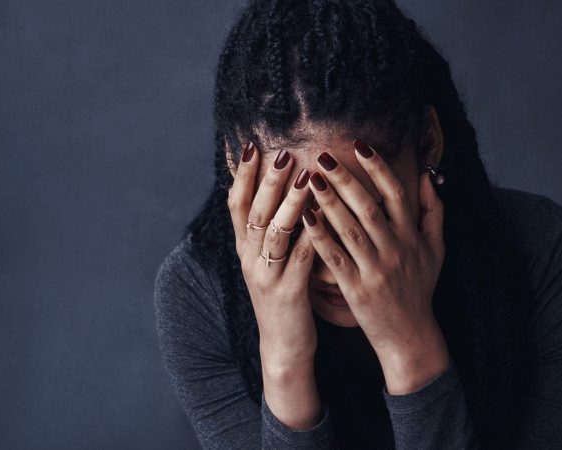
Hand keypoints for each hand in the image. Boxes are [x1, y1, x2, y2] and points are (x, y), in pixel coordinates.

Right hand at [227, 142, 323, 428]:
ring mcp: (267, 276)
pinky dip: (312, 234)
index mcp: (245, 249)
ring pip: (274, 232)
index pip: (236, 204)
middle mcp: (250, 259)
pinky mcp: (288, 292)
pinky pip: (300, 258)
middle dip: (268, 180)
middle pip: (255, 212)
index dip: (243, 175)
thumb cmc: (282, 295)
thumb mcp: (269, 261)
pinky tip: (325, 216)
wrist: (283, 345)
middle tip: (282, 151)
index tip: (252, 146)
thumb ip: (271, 229)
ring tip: (305, 176)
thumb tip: (277, 190)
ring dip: (289, 202)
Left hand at [301, 139, 449, 393]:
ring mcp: (376, 270)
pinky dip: (321, 237)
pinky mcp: (356, 289)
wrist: (410, 335)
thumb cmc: (420, 288)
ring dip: (329, 202)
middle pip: (369, 207)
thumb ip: (433, 211)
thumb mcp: (436, 249)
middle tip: (324, 156)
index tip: (360, 146)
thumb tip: (426, 176)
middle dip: (345, 179)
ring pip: (350, 229)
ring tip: (311, 180)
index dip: (379, 168)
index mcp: (412, 237)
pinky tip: (305, 218)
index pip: (396, 194)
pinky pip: (335, 258)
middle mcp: (395, 250)